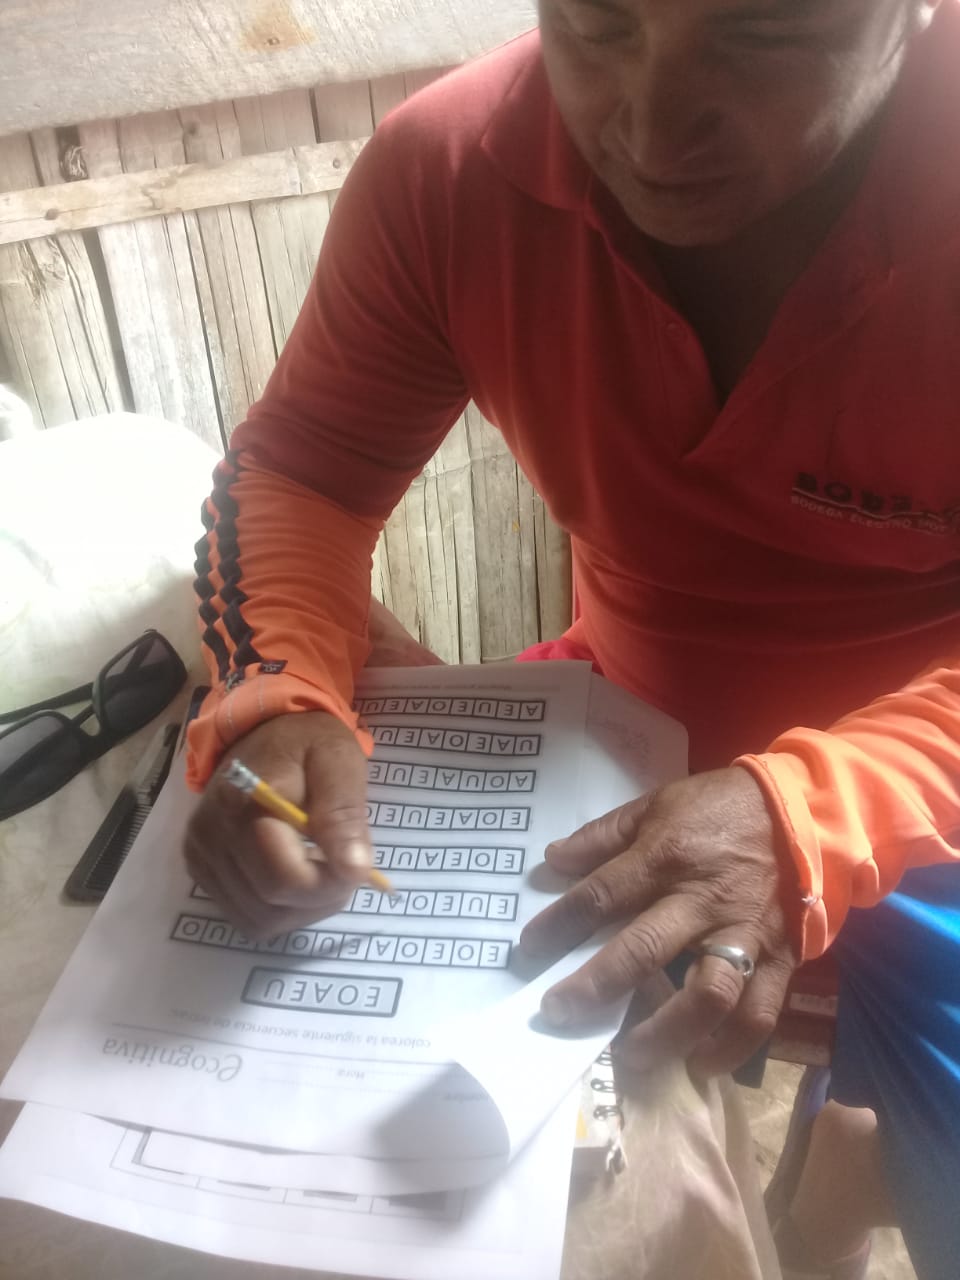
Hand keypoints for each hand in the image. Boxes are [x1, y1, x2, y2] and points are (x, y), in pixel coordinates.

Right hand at [184, 711, 372, 939]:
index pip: (284, 880)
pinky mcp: (200, 868)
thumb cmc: (307, 743)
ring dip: (301, 909)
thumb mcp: (338, 762)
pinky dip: (278, 909)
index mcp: (243, 805)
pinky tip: (296, 877)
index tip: (357, 865)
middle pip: (271, 905)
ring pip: (258, 920)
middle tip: (344, 867)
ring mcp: (200, 856)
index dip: (329, 884)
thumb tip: (357, 871)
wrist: (262, 731)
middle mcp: (210, 836)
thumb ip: (345, 814)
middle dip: (320, 898)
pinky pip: (243, 915)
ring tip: (321, 871)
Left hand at [519, 768, 799, 1075]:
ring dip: (664, 1032)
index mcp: (666, 857)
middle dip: (594, 988)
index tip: (528, 951)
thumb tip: (554, 860)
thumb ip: (604, 835)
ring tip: (629, 1052)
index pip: (601, 896)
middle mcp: (702, 901)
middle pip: (642, 952)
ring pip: (707, 996)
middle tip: (557, 1013)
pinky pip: (758, 1015)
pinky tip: (699, 1064)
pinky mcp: (782, 959)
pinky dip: (730, 1048)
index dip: (559, 925)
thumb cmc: (721, 807)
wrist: (805, 810)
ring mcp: (744, 935)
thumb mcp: (656, 804)